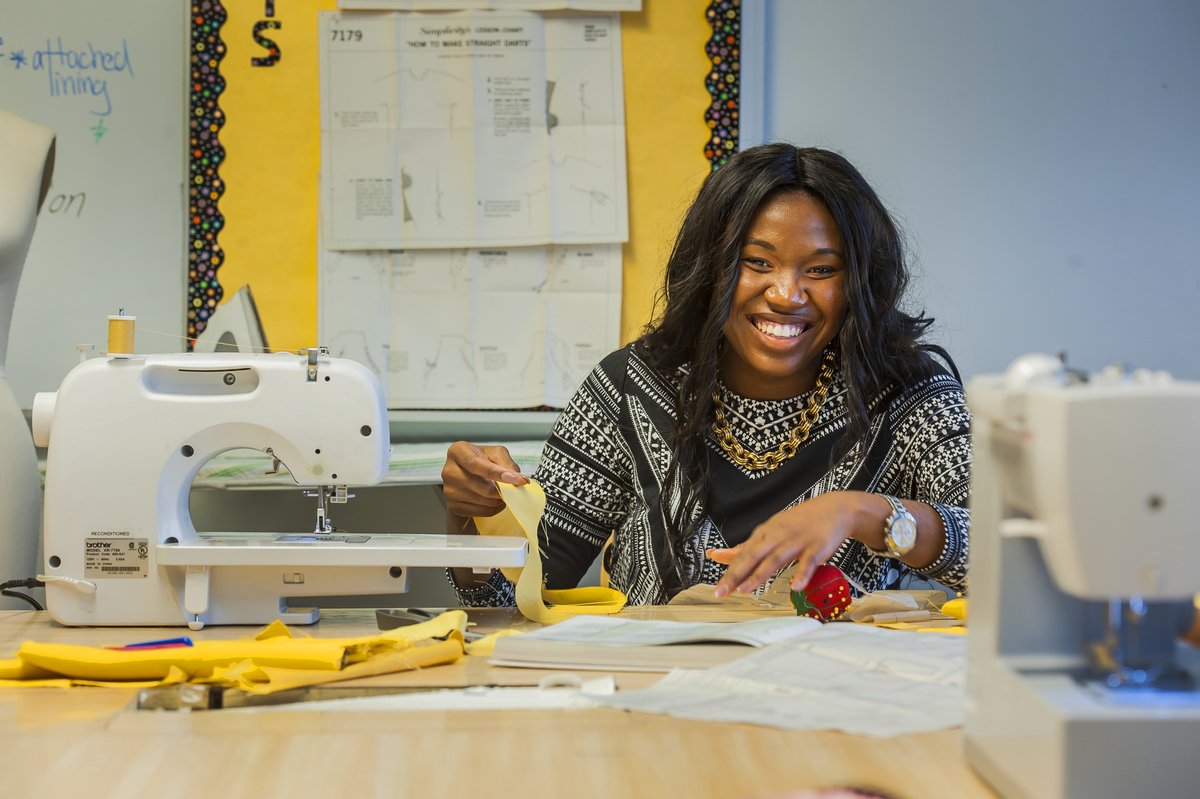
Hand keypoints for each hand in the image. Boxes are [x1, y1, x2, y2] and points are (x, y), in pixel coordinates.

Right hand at [441, 441, 527, 519]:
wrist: (466, 474)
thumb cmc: (481, 460)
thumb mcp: (495, 453)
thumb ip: (506, 463)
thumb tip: (518, 478)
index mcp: (458, 451)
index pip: (476, 464)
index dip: (497, 473)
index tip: (515, 480)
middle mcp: (449, 471)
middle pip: (482, 487)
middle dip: (502, 490)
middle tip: (513, 489)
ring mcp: (449, 490)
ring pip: (483, 501)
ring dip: (499, 500)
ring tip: (503, 493)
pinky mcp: (453, 505)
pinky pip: (480, 512)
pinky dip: (493, 508)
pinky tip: (495, 501)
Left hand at [709, 491, 870, 597]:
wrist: (834, 509)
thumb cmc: (798, 523)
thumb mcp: (770, 531)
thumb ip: (747, 547)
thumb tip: (720, 555)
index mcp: (765, 533)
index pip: (743, 555)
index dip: (729, 571)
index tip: (717, 588)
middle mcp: (777, 536)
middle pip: (754, 556)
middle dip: (736, 574)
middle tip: (722, 591)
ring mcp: (797, 541)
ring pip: (776, 558)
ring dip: (760, 574)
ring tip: (746, 589)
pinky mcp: (817, 546)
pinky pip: (809, 561)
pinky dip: (802, 574)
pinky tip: (796, 586)